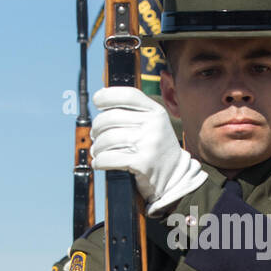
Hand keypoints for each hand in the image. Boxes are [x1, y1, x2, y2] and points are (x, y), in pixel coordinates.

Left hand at [91, 87, 206, 214]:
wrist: (175, 175)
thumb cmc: (158, 148)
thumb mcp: (155, 124)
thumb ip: (135, 112)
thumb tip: (103, 103)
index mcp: (156, 112)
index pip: (127, 95)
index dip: (107, 96)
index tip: (97, 102)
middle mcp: (153, 125)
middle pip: (111, 118)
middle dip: (97, 127)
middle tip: (95, 135)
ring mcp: (148, 144)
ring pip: (107, 139)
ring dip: (97, 147)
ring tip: (98, 150)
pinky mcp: (141, 163)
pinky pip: (109, 158)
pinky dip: (99, 161)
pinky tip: (99, 163)